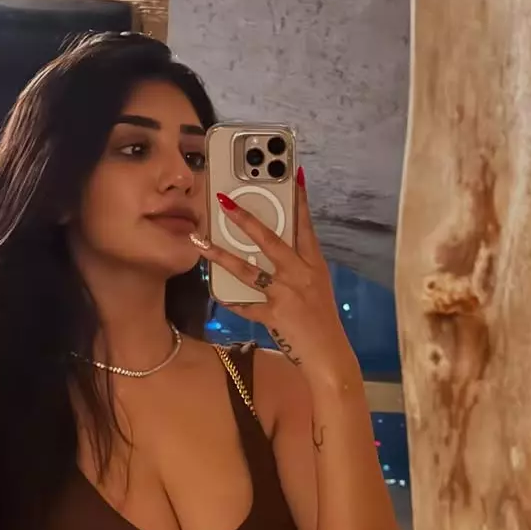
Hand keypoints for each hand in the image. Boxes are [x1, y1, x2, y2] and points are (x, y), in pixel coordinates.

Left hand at [191, 169, 359, 382]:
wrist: (328, 355)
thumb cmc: (322, 321)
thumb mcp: (317, 288)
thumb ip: (300, 268)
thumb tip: (279, 252)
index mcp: (314, 265)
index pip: (305, 226)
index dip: (299, 199)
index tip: (293, 174)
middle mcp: (300, 275)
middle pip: (270, 240)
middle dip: (246, 220)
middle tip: (226, 201)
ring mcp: (286, 295)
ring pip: (249, 270)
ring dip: (222, 255)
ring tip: (201, 242)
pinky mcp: (274, 315)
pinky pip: (246, 305)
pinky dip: (230, 299)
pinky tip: (215, 291)